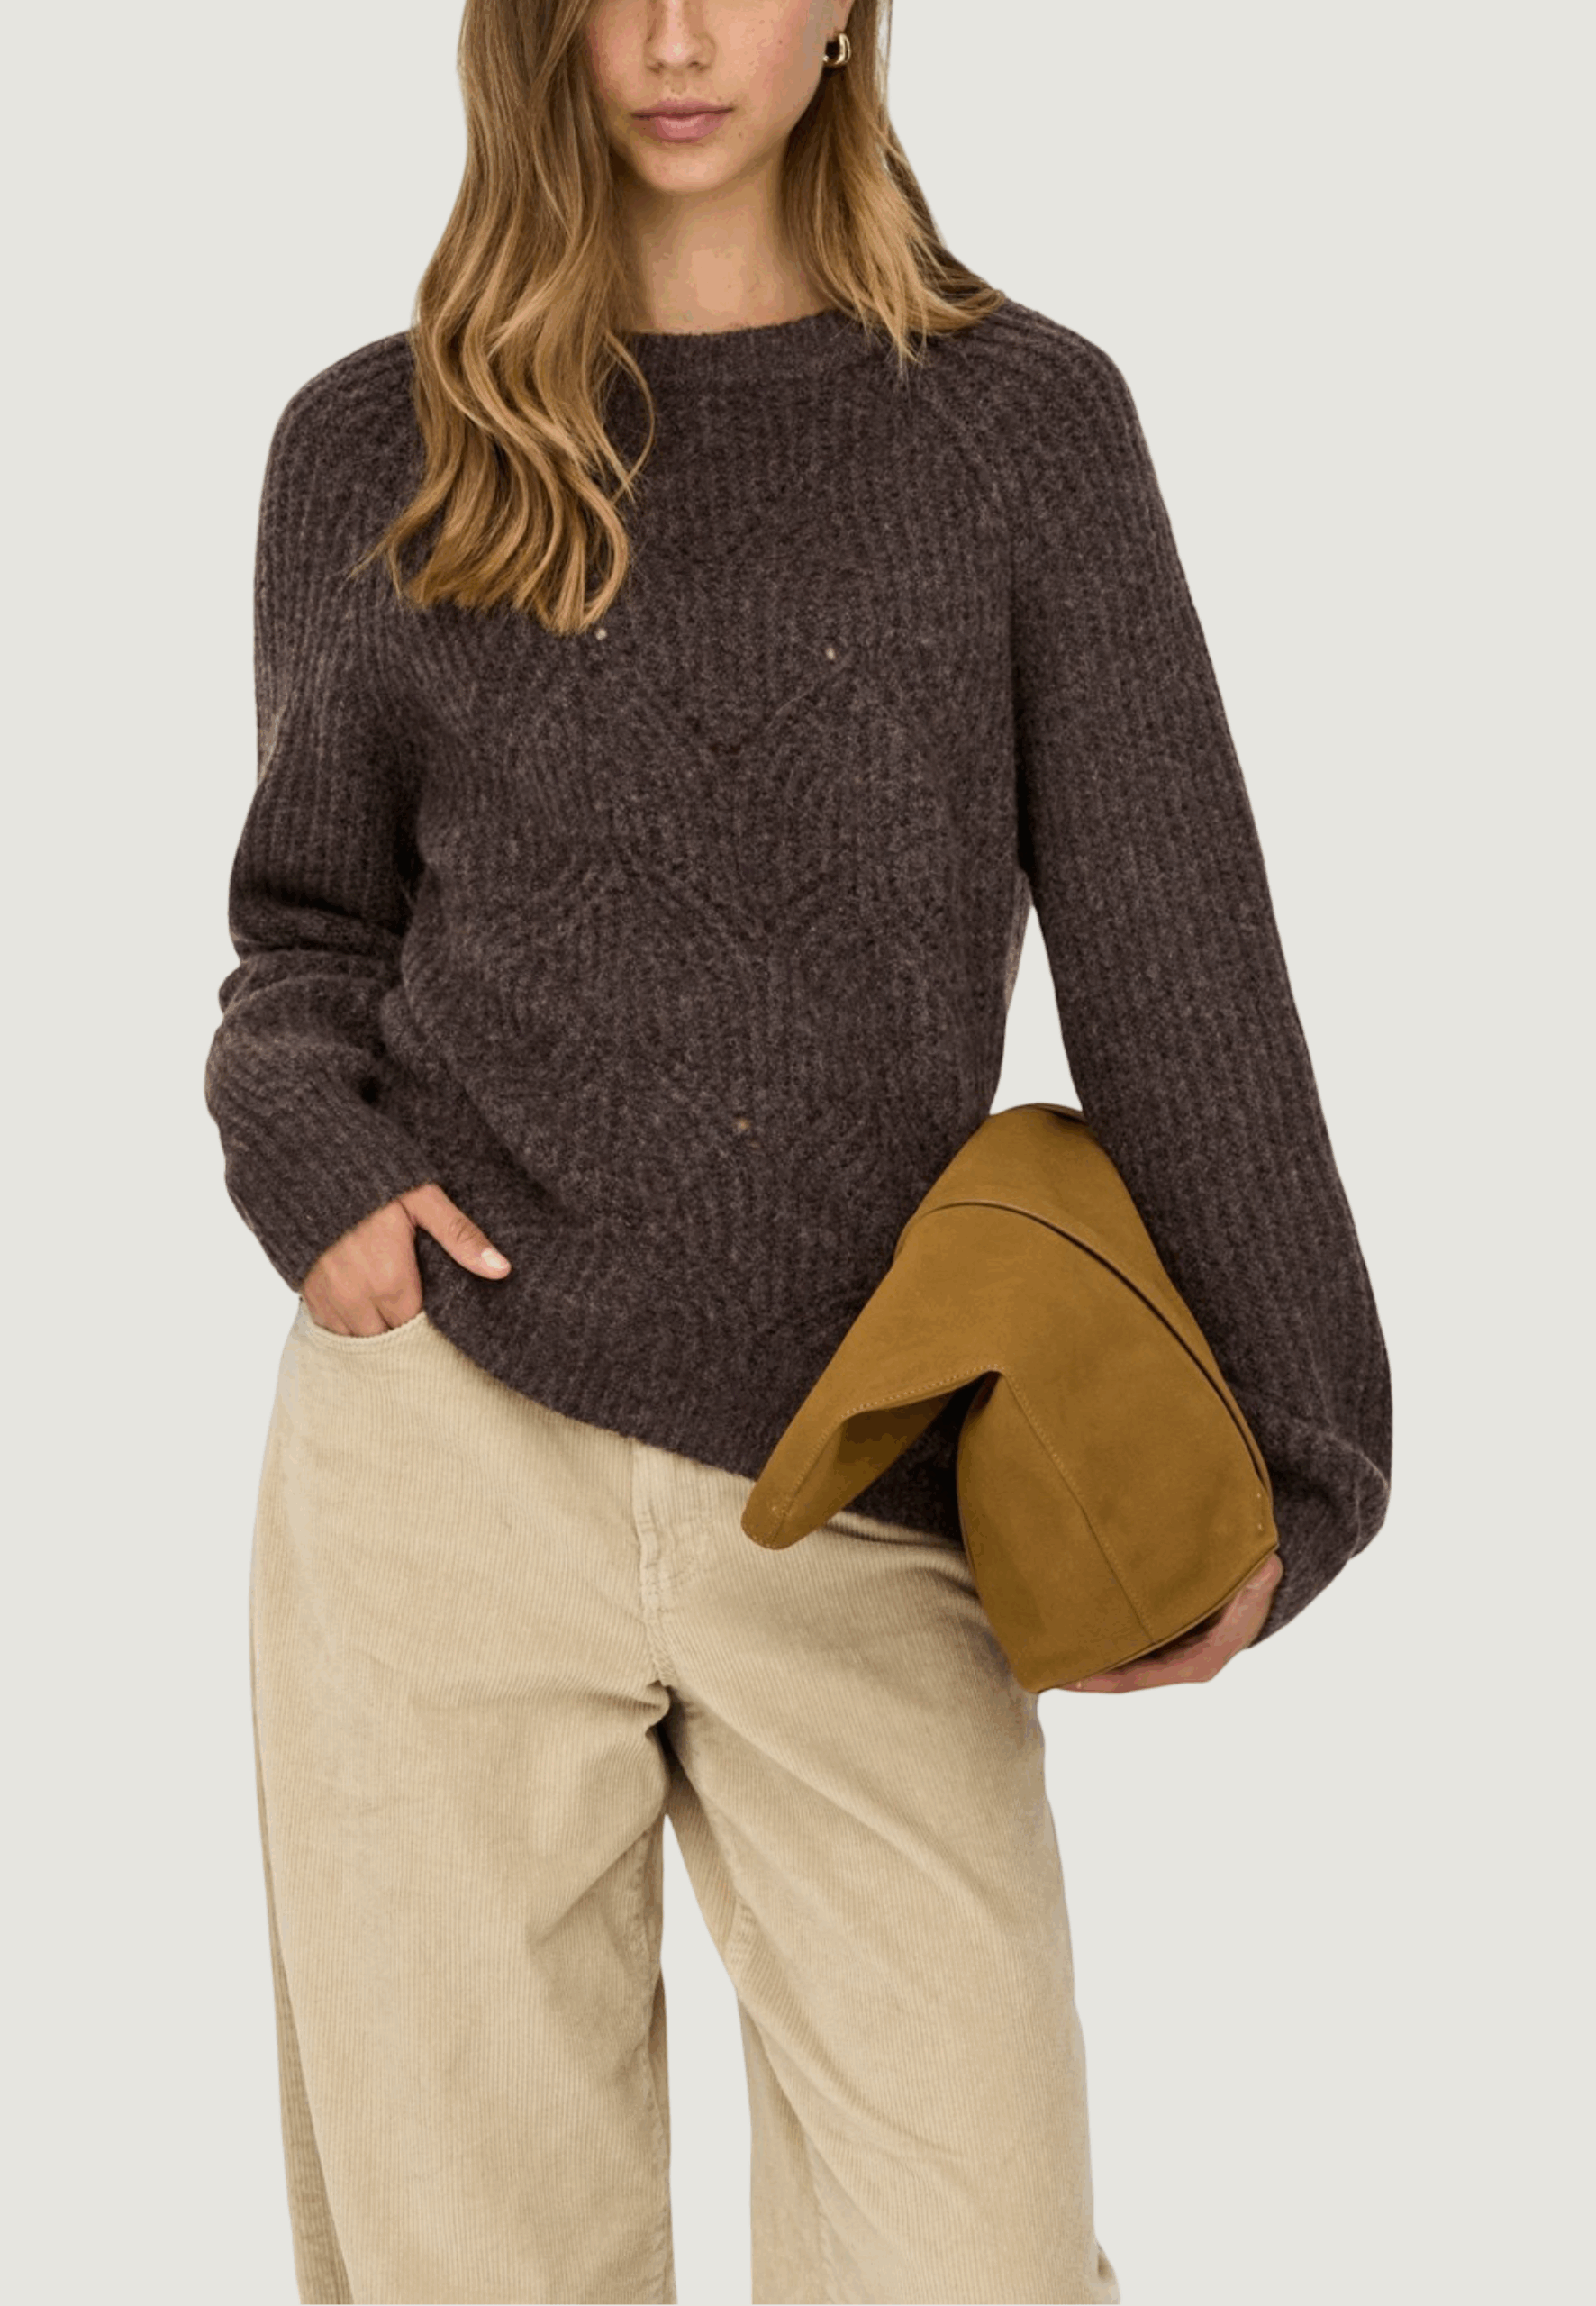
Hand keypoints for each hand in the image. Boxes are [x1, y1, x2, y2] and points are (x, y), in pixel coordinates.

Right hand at [299, 1181, 511, 1336]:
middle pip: (390, 1341)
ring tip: (387, 1306)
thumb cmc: (370, 1179)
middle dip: (403, 1330)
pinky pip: (331, 1329)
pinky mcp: (308, 1295)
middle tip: (414, 1305)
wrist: (305, 1164)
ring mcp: (328, 1300)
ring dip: (375, 1330)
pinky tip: (360, 1303)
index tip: (434, 1307)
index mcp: (391, 1282)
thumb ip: (460, 1237)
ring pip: (359, 1340)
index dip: (429, 1322)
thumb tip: (502, 1269)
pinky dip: (347, 1323)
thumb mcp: (423, 1200)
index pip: (418, 1329)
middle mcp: (357, 1299)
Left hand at [1062, 1550, 1281, 1692]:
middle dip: (1084, 1670)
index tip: (1066, 1678)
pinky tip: (1067, 1623)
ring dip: (1087, 1651)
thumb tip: (1262, 1569)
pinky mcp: (1155, 1634)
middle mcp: (1174, 1663)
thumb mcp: (1260, 1582)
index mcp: (1195, 1663)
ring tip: (1044, 1645)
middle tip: (1041, 1664)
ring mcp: (1163, 1651)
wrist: (1254, 1579)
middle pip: (1121, 1673)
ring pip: (1118, 1658)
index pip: (1138, 1679)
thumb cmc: (1253, 1585)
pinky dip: (1097, 1633)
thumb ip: (1257, 1580)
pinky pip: (1120, 1639)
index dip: (1101, 1680)